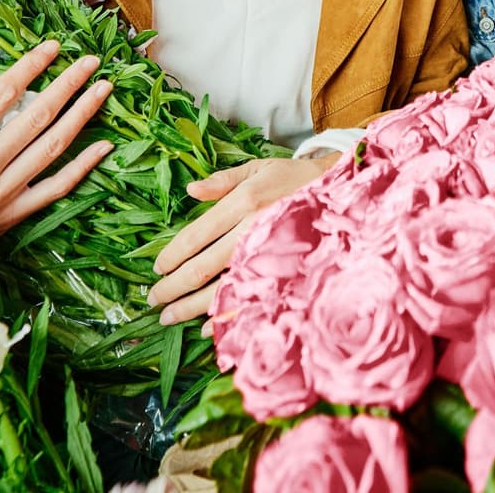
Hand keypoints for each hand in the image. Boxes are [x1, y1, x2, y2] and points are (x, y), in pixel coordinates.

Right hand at [0, 40, 114, 243]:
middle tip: (91, 61)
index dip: (30, 67)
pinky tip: (103, 146)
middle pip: (36, 116)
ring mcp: (2, 192)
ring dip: (81, 116)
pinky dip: (82, 166)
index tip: (53, 47)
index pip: (2, 96)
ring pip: (52, 147)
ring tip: (103, 91)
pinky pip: (55, 188)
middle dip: (67, 85)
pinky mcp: (13, 215)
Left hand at [148, 154, 338, 325]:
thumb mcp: (258, 168)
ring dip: (192, 306)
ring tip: (169, 317)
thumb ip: (223, 180)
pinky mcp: (284, 272)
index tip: (156, 269)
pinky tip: (208, 327)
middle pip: (204, 266)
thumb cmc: (294, 178)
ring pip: (222, 287)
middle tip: (154, 299)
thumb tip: (190, 191)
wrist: (340, 191)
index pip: (197, 234)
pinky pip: (251, 298)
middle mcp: (254, 230)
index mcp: (244, 202)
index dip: (172, 255)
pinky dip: (227, 316)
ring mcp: (270, 255)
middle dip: (174, 287)